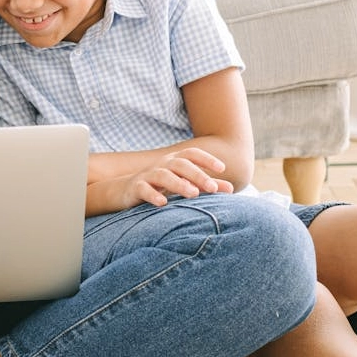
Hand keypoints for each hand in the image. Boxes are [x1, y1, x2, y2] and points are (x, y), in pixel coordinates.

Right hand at [101, 148, 233, 209]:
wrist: (125, 191)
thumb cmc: (160, 186)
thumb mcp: (183, 183)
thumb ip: (206, 185)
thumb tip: (231, 188)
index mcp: (174, 161)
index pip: (191, 154)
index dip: (206, 159)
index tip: (222, 168)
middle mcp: (162, 165)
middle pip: (180, 164)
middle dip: (197, 174)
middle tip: (212, 188)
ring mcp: (148, 175)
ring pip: (163, 175)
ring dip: (178, 183)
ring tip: (193, 193)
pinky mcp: (136, 188)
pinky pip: (144, 189)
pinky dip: (153, 195)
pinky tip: (163, 202)